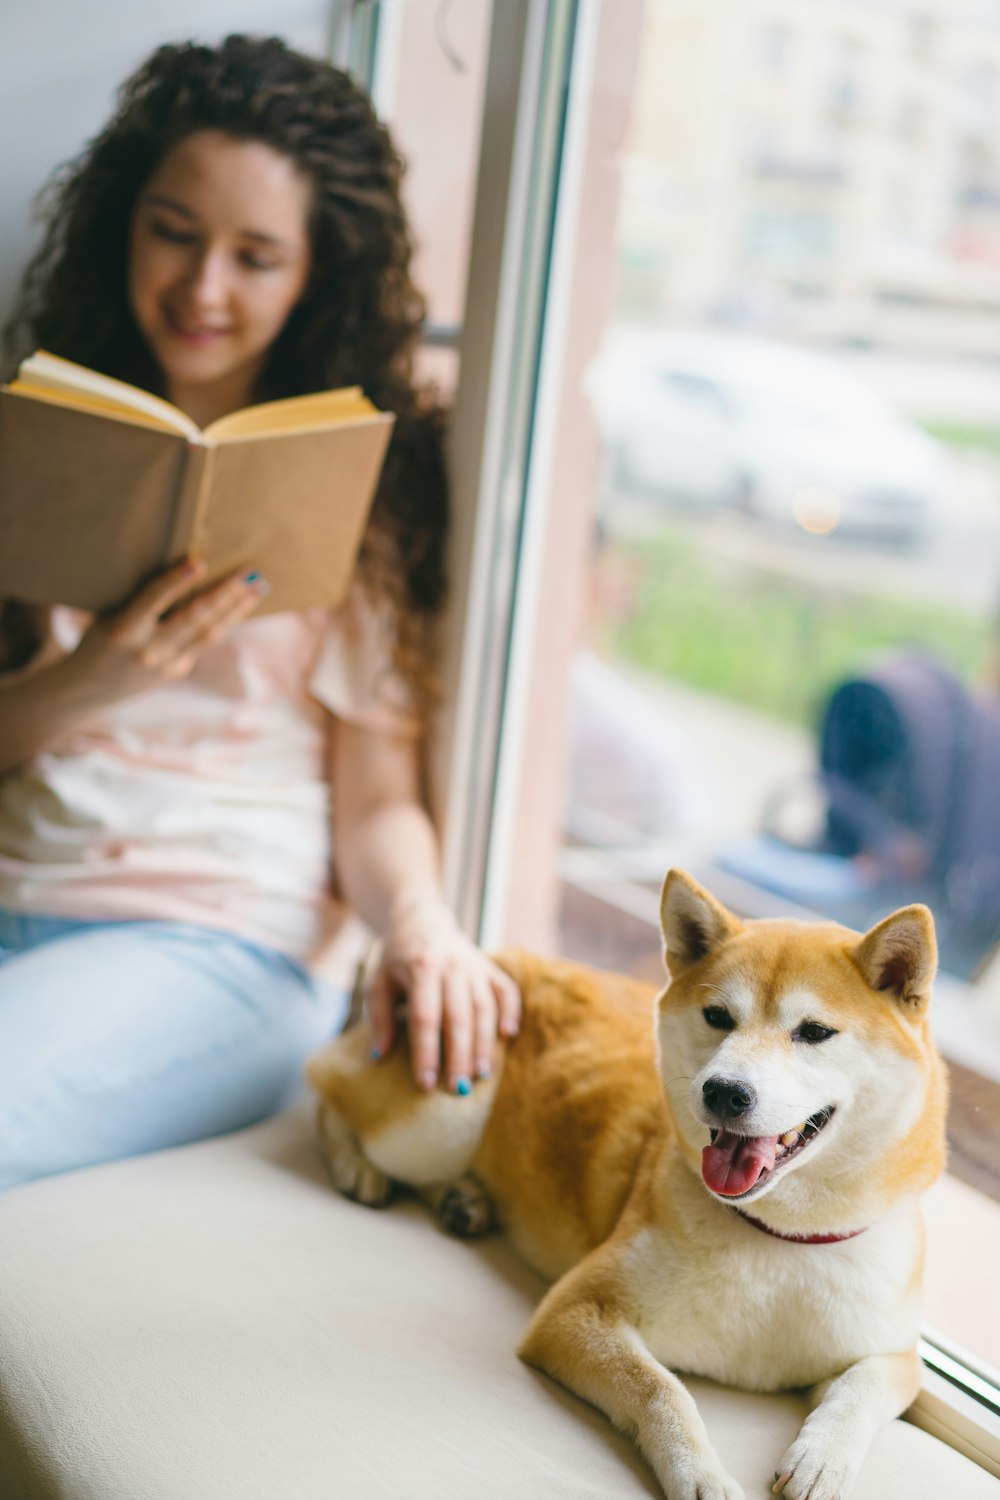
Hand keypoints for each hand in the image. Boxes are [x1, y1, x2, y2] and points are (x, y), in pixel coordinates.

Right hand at [65, 557, 266, 707]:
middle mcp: (148, 650)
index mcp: (123, 630)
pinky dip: (226, 622)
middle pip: (194, 619)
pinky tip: (242, 606)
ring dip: (237, 608)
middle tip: (251, 573)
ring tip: (259, 587)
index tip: (198, 562)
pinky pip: (206, 642)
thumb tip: (184, 569)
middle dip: (227, 594)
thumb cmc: (99, 637)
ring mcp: (166, 665)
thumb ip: (140, 599)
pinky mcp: (178, 671)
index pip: (153, 600)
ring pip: (210, 634)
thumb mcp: (109, 615)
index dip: (176, 581)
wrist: (88, 688)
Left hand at [367, 896, 520, 1093]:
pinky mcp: (489, 967)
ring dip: (484, 1043)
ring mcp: (474, 965)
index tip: (426, 1084)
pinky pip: (506, 990)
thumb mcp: (378, 982)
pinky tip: (508, 1035)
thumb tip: (379, 1056)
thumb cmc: (396, 958)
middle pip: (458, 1017)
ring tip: (481, 1074)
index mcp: (421, 969)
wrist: (421, 919)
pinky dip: (511, 1011)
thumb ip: (378, 1018)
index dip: (426, 1053)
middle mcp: (451, 966)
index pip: (425, 1018)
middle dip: (459, 1056)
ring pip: (484, 1008)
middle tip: (459, 1089)